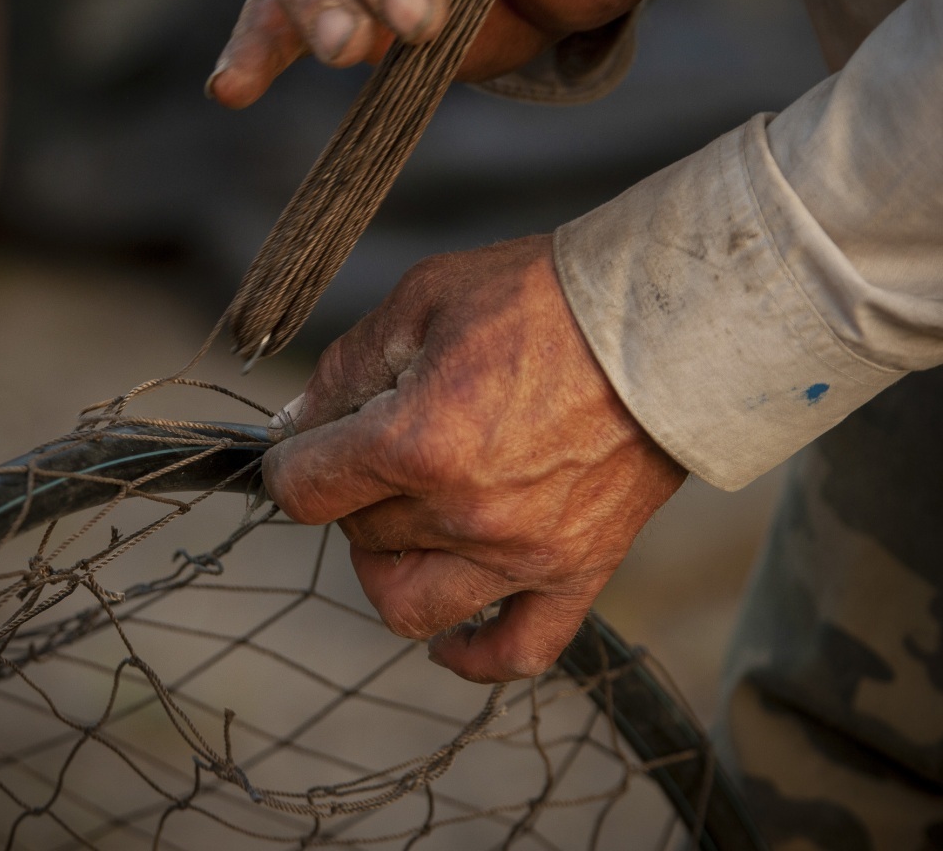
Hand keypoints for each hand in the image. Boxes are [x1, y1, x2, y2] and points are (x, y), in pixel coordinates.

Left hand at [262, 235, 685, 682]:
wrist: (662, 321)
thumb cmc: (544, 298)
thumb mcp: (425, 298)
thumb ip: (347, 366)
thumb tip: (296, 424)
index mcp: (417, 441)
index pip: (306, 490)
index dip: (289, 465)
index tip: (302, 449)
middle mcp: (465, 513)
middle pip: (358, 535)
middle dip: (352, 491)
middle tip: (379, 446)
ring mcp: (524, 553)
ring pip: (410, 605)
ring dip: (389, 567)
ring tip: (404, 523)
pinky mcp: (578, 570)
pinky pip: (517, 650)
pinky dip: (473, 655)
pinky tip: (449, 636)